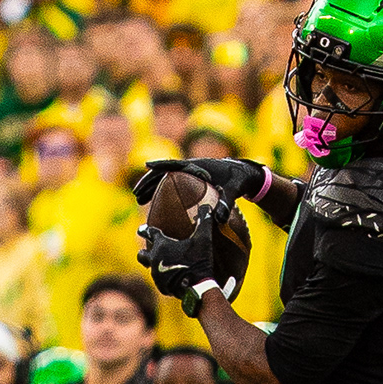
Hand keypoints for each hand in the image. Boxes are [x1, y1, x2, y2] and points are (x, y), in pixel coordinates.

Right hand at [133, 156, 267, 208]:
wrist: (245, 175)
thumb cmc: (239, 181)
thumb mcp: (233, 191)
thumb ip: (226, 203)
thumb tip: (220, 219)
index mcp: (198, 166)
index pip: (175, 164)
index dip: (160, 165)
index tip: (146, 166)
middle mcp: (191, 167)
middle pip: (164, 172)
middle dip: (149, 182)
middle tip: (136, 195)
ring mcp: (190, 173)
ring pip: (166, 178)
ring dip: (152, 187)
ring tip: (139, 200)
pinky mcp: (192, 180)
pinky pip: (172, 184)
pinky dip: (162, 191)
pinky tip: (156, 203)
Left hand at [140, 202, 239, 310]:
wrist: (196, 286)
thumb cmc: (198, 260)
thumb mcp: (204, 238)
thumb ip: (205, 221)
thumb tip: (207, 207)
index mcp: (162, 245)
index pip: (150, 233)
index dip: (146, 230)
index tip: (141, 229)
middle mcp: (155, 259)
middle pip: (142, 254)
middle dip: (143, 252)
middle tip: (145, 251)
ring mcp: (157, 274)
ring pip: (151, 269)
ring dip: (156, 266)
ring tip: (163, 266)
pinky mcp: (161, 287)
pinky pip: (160, 281)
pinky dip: (165, 279)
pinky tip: (173, 279)